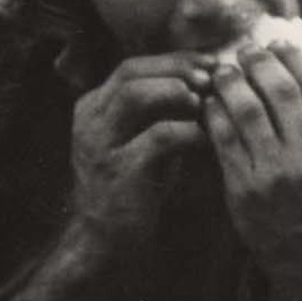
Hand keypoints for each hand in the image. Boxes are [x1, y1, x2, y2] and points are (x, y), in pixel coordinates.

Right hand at [68, 53, 209, 253]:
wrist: (106, 240)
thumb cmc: (135, 187)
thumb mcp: (142, 138)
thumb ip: (161, 109)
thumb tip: (208, 77)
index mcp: (94, 107)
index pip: (133, 66)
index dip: (174, 60)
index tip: (211, 65)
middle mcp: (89, 119)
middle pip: (131, 72)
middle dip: (177, 69)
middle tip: (213, 78)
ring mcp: (98, 144)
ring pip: (134, 94)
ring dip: (176, 92)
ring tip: (204, 102)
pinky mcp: (117, 170)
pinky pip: (157, 136)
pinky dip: (187, 131)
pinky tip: (206, 139)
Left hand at [197, 35, 301, 283]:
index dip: (293, 56)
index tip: (277, 43)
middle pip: (279, 90)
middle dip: (258, 63)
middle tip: (244, 52)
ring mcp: (276, 172)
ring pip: (247, 110)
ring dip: (230, 84)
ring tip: (222, 72)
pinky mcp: (244, 189)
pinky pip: (224, 140)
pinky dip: (214, 115)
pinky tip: (209, 104)